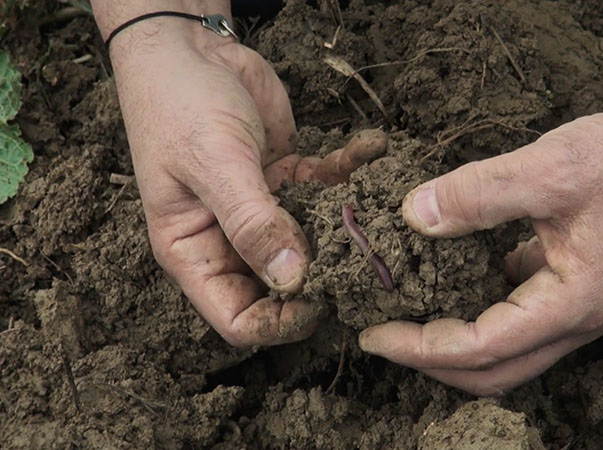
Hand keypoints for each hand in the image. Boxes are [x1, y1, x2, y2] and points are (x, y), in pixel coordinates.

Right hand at [108, 14, 383, 346]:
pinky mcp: (290, 178)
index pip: (239, 317)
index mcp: (195, 251)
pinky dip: (352, 173)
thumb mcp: (213, 163)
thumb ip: (252, 221)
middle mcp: (231, 239)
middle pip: (284, 286)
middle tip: (367, 260)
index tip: (321, 302)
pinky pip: (329, 189)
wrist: (189, 47)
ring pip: (315, 241)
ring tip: (381, 207)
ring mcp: (264, 210)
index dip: (279, 322)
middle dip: (325, 276)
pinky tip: (373, 149)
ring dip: (349, 227)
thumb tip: (293, 278)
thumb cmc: (179, 105)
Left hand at [358, 108, 602, 394]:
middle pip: (494, 371)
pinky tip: (450, 282)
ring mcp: (576, 307)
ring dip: (455, 345)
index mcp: (572, 304)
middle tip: (382, 337)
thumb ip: (477, 193)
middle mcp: (577, 320)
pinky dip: (478, 313)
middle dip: (432, 361)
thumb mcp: (547, 168)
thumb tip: (412, 216)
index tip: (374, 333)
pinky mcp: (571, 286)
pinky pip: (518, 320)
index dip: (421, 347)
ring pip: (506, 352)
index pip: (481, 348)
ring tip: (408, 318)